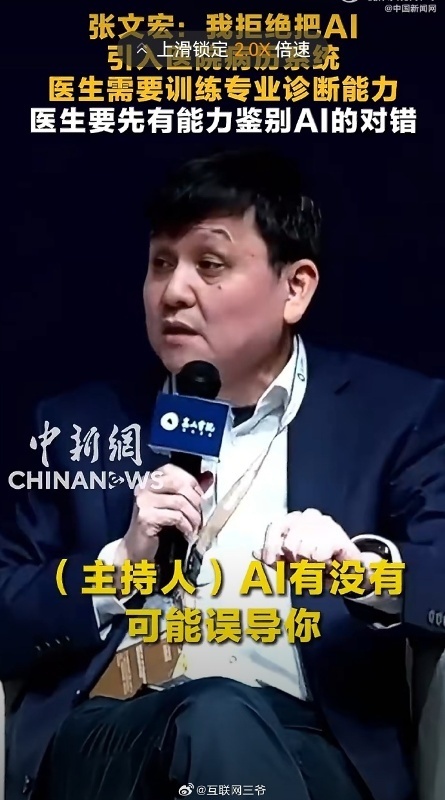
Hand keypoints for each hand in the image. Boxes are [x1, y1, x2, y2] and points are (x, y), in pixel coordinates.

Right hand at [114, 464, 212, 567]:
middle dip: (195, 500)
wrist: (138, 548)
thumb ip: (190, 489)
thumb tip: (209, 476)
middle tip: (200, 514)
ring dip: (193, 516)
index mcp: (149, 479)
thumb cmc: (158, 525)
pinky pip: (175, 517)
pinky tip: (187, 532)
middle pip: (177, 484)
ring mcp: (143, 501)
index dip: (191, 481)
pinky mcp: (145, 517)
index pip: (173, 470)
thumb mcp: (174, 504)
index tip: (200, 496)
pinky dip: (186, 525)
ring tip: (196, 526)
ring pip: (179, 502)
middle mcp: (143, 487)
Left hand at [254, 509, 374, 590]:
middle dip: (294, 564)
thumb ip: (274, 559)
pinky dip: (322, 567)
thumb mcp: (291, 566)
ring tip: (320, 567)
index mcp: (295, 519)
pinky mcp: (336, 533)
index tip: (272, 563)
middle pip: (287, 545)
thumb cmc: (318, 566)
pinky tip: (330, 564)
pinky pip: (317, 557)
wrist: (351, 572)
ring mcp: (323, 523)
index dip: (270, 548)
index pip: (274, 528)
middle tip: (307, 569)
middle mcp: (307, 516)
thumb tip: (255, 552)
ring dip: (310, 568)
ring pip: (302, 552)